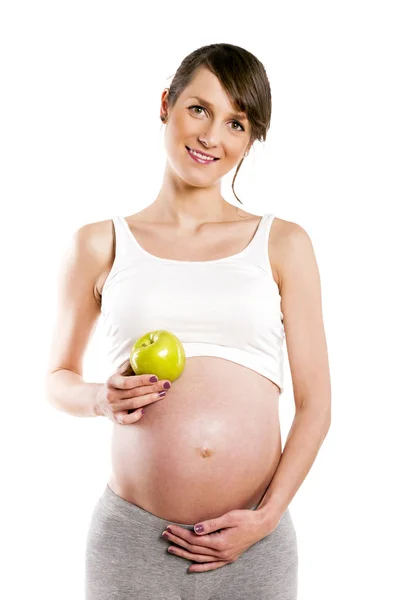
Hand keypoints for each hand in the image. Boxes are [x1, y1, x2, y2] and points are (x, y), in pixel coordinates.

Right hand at [95, 359, 171, 423]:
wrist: (98, 400)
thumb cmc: (115, 384)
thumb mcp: (118, 373)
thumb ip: (129, 365)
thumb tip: (144, 352)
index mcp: (112, 381)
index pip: (128, 381)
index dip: (142, 380)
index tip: (155, 377)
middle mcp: (111, 395)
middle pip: (134, 392)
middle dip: (152, 388)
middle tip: (166, 384)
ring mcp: (113, 407)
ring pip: (134, 404)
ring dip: (150, 399)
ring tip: (163, 393)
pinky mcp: (115, 418)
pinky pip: (126, 420)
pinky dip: (135, 416)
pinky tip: (145, 411)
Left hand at [161, 506, 278, 572]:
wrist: (262, 525)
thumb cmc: (245, 518)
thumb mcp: (228, 517)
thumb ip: (211, 524)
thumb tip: (195, 529)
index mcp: (220, 542)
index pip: (194, 539)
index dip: (180, 534)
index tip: (169, 527)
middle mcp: (221, 553)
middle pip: (194, 549)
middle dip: (178, 541)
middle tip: (165, 535)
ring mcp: (225, 557)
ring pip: (199, 558)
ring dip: (184, 553)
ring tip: (171, 548)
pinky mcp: (228, 558)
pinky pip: (211, 566)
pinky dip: (200, 567)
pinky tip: (191, 568)